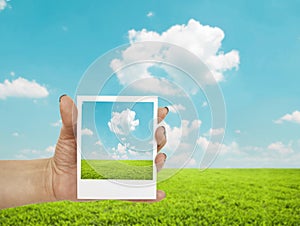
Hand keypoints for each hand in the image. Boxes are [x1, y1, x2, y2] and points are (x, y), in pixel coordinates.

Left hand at [50, 95, 168, 201]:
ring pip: (149, 168)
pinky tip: (159, 194)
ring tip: (159, 158)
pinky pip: (136, 194)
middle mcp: (127, 155)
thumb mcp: (70, 134)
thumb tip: (65, 99)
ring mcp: (125, 172)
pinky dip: (150, 195)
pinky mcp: (118, 189)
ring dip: (159, 163)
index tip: (162, 111)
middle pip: (151, 145)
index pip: (141, 127)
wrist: (56, 177)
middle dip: (160, 137)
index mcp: (119, 138)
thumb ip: (70, 118)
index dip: (155, 118)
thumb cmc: (67, 152)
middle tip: (158, 133)